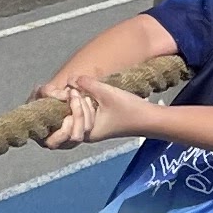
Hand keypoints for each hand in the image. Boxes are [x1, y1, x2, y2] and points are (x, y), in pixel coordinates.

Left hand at [45, 77, 159, 146]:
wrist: (149, 118)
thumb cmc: (130, 109)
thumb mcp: (107, 93)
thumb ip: (86, 84)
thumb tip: (70, 79)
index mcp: (87, 133)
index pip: (64, 128)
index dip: (65, 109)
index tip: (75, 93)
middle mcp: (86, 134)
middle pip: (64, 126)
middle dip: (66, 107)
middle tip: (74, 92)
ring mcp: (90, 129)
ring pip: (70, 120)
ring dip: (72, 105)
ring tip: (79, 92)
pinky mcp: (95, 122)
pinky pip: (79, 116)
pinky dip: (78, 105)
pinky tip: (83, 94)